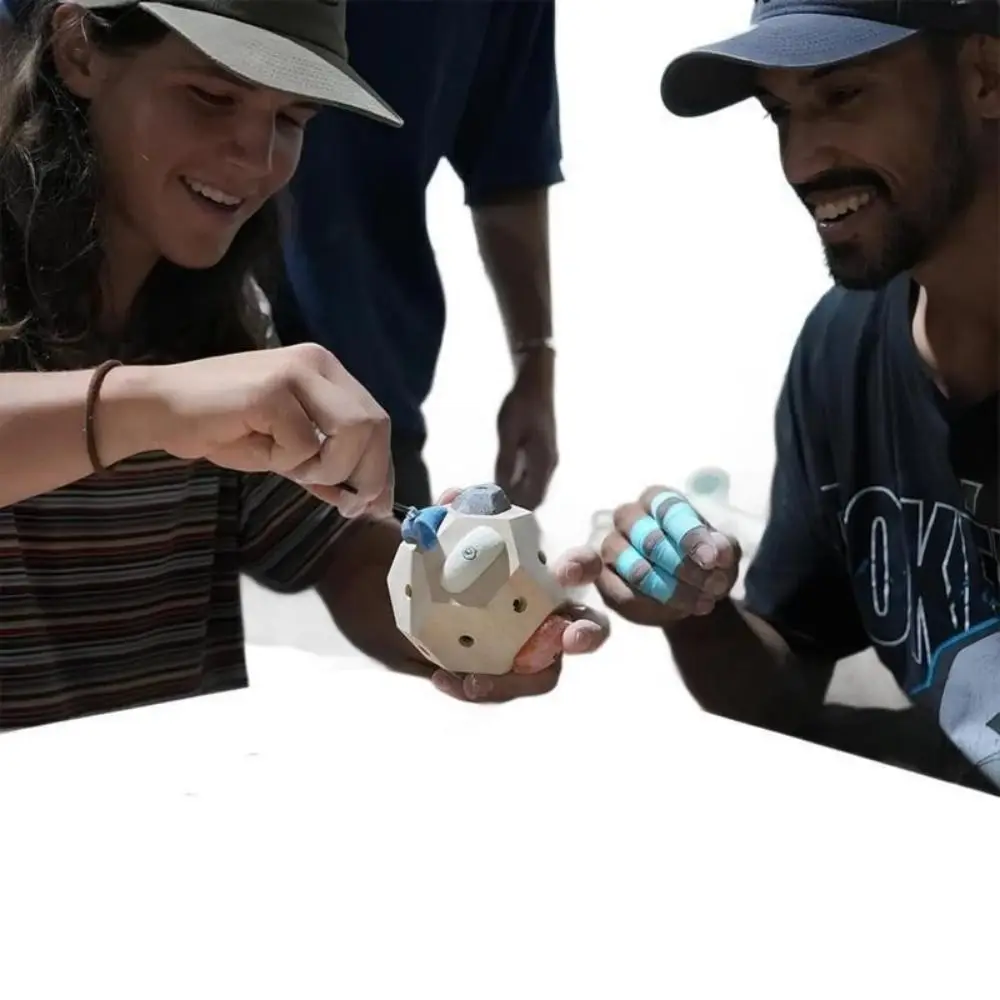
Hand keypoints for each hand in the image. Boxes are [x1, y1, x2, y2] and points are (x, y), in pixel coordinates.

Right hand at [142, 343, 392, 518]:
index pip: (375, 420)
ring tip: (289, 468)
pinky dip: (286, 462)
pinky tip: (257, 448)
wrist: (159, 408)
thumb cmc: (221, 428)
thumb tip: (367, 501)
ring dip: (328, 467)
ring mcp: (296, 371)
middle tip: (346, 505)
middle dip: (367, 474)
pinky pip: (305, 445)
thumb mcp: (284, 452)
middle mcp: (318, 363)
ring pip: (351, 432)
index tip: (376, 504)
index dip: (382, 466)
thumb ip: (325, 469)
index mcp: (326, 371)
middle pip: (374, 424)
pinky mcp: (273, 390)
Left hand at [416, 488, 608, 702]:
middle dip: (588, 634)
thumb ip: (447, 513)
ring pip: (544, 673)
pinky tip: (443, 678)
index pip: (579, 567)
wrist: (404, 594)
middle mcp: (543, 614)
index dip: (582, 567)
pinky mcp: (497, 675)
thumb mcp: (438, 531)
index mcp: (540, 574)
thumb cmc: (435, 558)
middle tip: (573, 638)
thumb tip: (455, 496)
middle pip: (585, 628)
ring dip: (518, 682)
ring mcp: (523, 649)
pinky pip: (500, 688)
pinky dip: (478, 688)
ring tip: (476, 683)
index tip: (566, 571)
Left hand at [494, 348, 557, 509]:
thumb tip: (501, 488)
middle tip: (487, 509)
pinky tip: (498, 483)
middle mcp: (548, 465)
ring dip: (514, 496)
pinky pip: (530, 478)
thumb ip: (506, 461)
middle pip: (534, 498)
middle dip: (514, 507)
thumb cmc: (521, 405)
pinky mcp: (540, 453)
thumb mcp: (508, 432)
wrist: (535, 383)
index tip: (494, 514)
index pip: (533, 499)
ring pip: (532, 489)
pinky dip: (516, 485)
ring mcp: (546, 459)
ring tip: (490, 499)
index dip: (516, 511)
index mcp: (543, 463)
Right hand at [590, 486, 741, 625]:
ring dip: (671, 589)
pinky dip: (655, 606)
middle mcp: (628, 516)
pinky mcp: (603, 579)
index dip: (691, 536)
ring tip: (702, 602)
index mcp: (657, 499)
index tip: (710, 560)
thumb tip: (718, 551)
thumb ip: (723, 547)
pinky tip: (680, 611)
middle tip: (713, 586)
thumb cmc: (703, 559)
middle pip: (650, 540)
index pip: (669, 510)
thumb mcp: (723, 551)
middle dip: (684, 567)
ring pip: (635, 568)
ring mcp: (609, 546)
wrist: (686, 588)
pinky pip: (623, 594)